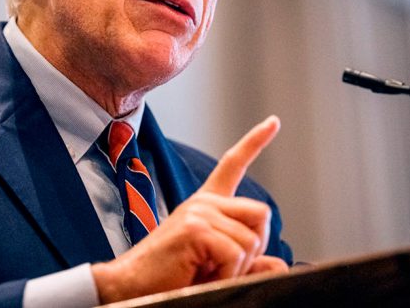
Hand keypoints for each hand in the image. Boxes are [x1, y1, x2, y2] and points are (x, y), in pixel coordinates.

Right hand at [92, 115, 288, 302]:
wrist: (131, 288)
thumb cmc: (170, 279)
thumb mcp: (216, 268)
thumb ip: (248, 263)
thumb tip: (278, 264)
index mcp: (206, 205)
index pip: (233, 165)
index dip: (255, 142)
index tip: (272, 121)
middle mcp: (203, 202)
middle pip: (261, 213)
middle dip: (254, 248)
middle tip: (223, 267)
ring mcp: (199, 212)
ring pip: (252, 240)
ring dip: (236, 269)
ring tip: (204, 273)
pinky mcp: (195, 229)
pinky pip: (235, 254)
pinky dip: (225, 274)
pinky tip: (201, 275)